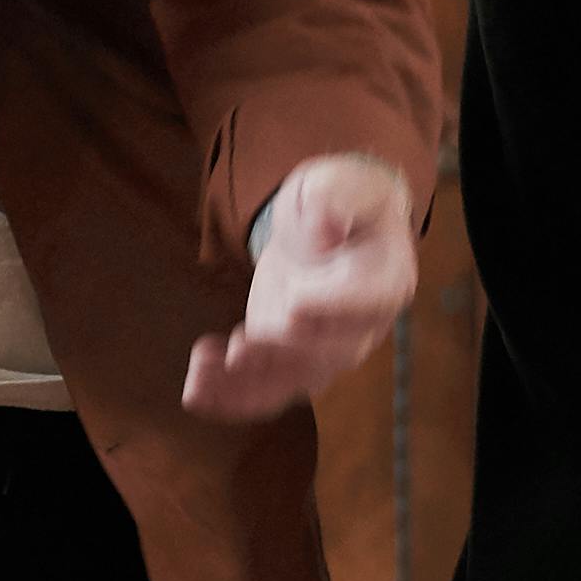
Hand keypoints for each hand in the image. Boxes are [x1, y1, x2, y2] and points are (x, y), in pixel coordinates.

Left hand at [184, 155, 422, 422]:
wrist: (330, 227)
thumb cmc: (338, 199)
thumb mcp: (337, 182)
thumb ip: (335, 199)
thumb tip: (325, 228)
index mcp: (387, 277)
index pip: (370, 298)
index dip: (334, 305)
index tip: (295, 303)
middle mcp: (363, 326)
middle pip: (329, 350)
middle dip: (281, 351)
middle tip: (242, 345)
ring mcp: (327, 350)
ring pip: (291, 381)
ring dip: (243, 384)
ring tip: (200, 374)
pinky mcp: (291, 361)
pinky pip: (267, 392)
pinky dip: (230, 397)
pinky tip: (193, 390)